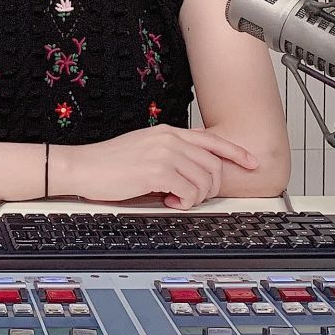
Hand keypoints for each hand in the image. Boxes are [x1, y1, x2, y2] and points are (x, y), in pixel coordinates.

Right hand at [61, 127, 260, 209]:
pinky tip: (167, 201)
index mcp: (169, 132)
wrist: (83, 167)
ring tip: (177, 199)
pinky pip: (189, 191)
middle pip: (214, 164)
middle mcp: (170, 139)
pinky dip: (184, 202)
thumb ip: (170, 153)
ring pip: (205, 179)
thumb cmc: (109, 163)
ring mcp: (164, 153)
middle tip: (192, 197)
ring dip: (196, 196)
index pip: (213, 139)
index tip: (252, 163)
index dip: (237, 152)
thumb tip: (193, 169)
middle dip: (210, 186)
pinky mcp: (157, 170)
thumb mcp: (144, 149)